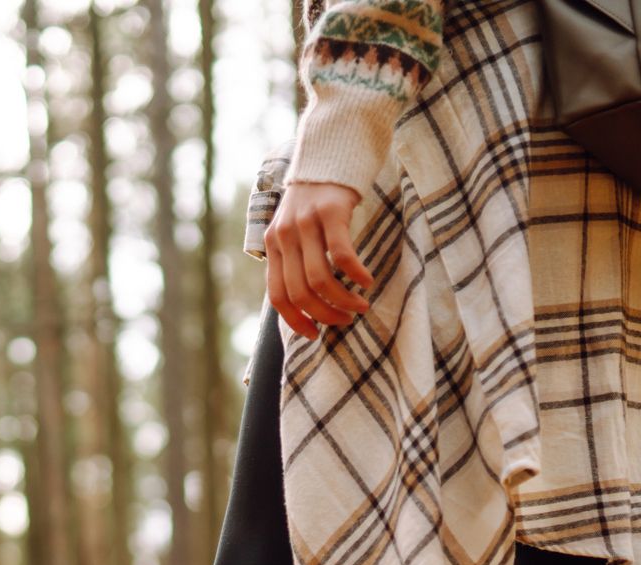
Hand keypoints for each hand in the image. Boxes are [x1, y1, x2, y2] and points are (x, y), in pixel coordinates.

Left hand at [264, 180, 373, 339]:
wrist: (329, 154)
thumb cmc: (316, 203)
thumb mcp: (295, 232)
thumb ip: (295, 262)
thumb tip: (305, 307)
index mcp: (273, 246)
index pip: (278, 296)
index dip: (295, 321)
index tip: (315, 335)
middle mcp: (284, 235)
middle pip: (301, 293)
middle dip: (325, 315)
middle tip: (345, 320)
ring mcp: (306, 222)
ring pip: (320, 279)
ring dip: (342, 300)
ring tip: (360, 306)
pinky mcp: (330, 211)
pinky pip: (341, 255)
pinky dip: (355, 275)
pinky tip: (367, 281)